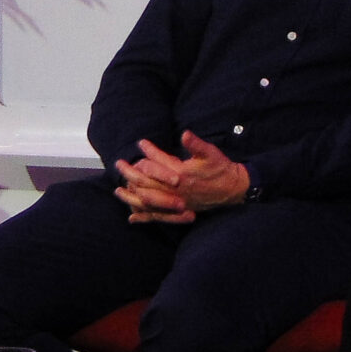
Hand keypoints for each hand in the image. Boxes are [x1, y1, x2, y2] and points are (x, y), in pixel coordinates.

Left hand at [114, 132, 250, 223]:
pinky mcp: (179, 211)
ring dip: (131, 195)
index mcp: (182, 174)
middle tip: (119, 163)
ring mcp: (176, 203)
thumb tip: (185, 134)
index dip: (148, 152)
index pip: (158, 163)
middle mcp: (176, 191)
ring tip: (117, 190)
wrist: (233, 190)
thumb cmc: (221, 169)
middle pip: (147, 182)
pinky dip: (144, 217)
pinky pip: (158, 217)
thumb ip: (196, 144)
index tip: (141, 143)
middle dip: (130, 172)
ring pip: (148, 201)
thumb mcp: (211, 153)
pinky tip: (131, 217)